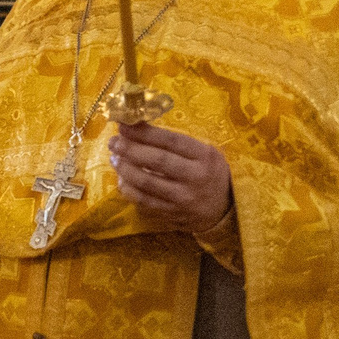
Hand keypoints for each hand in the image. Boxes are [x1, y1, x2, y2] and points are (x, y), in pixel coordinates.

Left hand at [109, 122, 233, 234]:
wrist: (224, 209)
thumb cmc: (209, 173)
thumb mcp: (203, 153)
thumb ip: (175, 142)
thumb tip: (138, 125)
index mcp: (205, 156)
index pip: (171, 140)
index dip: (144, 132)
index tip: (124, 125)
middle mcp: (195, 177)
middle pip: (156, 160)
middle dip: (130, 148)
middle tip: (114, 142)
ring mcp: (183, 198)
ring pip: (146, 182)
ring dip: (124, 168)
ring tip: (114, 158)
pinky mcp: (172, 213)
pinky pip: (143, 200)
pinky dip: (128, 188)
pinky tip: (122, 179)